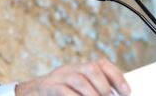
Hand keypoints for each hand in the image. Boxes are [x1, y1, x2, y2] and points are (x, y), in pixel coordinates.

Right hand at [15, 58, 130, 95]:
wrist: (29, 95)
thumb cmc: (56, 95)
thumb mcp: (75, 90)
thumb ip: (91, 89)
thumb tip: (113, 95)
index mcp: (78, 69)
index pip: (100, 64)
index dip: (116, 76)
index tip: (126, 92)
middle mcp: (68, 69)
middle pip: (91, 68)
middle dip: (103, 87)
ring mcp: (56, 77)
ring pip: (78, 79)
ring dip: (91, 95)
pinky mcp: (47, 87)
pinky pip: (64, 91)